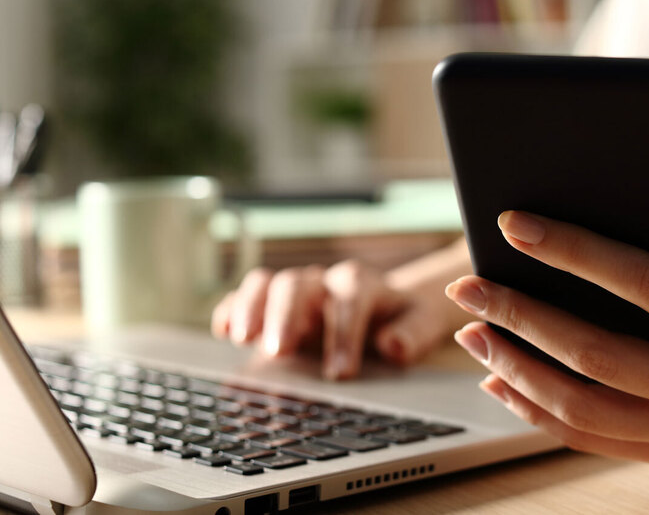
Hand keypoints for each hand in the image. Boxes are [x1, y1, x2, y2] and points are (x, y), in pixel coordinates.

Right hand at [212, 259, 455, 379]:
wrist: (384, 312)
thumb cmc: (401, 321)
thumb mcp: (419, 325)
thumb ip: (412, 332)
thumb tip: (393, 344)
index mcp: (361, 284)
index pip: (350, 297)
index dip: (344, 333)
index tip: (341, 372)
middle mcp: (322, 282)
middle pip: (298, 284)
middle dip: (287, 315)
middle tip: (280, 351)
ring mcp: (293, 292)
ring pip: (267, 284)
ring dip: (251, 308)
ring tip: (241, 338)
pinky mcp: (268, 306)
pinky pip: (243, 297)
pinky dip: (230, 310)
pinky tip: (223, 332)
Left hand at [445, 203, 648, 465]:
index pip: (647, 287)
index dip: (575, 253)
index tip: (516, 225)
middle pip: (599, 357)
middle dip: (522, 316)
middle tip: (469, 284)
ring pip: (586, 409)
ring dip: (517, 369)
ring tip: (472, 331)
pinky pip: (592, 439)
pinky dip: (537, 411)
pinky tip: (500, 377)